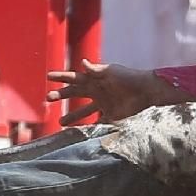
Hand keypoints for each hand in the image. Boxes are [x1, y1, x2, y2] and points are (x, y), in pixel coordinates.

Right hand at [46, 60, 192, 125]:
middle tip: (49, 98)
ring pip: (84, 111)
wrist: (147, 92)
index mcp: (95, 79)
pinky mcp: (111, 115)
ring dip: (72, 116)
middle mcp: (97, 91)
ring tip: (60, 122)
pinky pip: (97, 122)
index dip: (62, 77)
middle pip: (75, 94)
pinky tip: (80, 133)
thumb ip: (96, 70)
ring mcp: (103, 103)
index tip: (48, 76)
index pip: (75, 77)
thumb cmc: (130, 78)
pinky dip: (89, 127)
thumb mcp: (112, 72)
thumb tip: (82, 62)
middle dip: (62, 95)